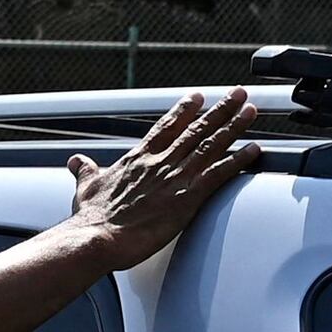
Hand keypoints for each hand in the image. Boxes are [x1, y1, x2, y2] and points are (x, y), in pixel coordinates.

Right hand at [60, 90, 253, 269]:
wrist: (97, 237)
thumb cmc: (91, 218)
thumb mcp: (85, 187)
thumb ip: (86, 171)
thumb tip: (76, 162)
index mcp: (138, 158)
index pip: (166, 127)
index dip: (184, 111)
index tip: (198, 97)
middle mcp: (160, 161)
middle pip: (196, 129)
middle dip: (219, 109)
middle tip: (238, 94)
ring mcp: (176, 177)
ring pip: (212, 144)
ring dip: (234, 125)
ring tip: (251, 110)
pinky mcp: (188, 197)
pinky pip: (220, 173)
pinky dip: (239, 160)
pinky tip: (254, 149)